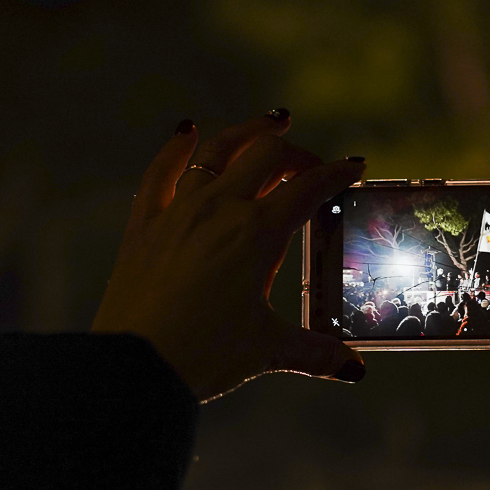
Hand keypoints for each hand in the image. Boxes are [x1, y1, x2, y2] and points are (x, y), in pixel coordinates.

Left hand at [92, 112, 365, 401]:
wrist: (135, 365)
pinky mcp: (147, 224)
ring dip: (248, 133)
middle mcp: (222, 209)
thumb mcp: (269, 350)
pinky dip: (176, 148)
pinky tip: (187, 131)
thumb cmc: (205, 355)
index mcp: (259, 233)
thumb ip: (317, 353)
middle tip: (312, 164)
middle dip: (297, 153)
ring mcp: (180, 211)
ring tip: (271, 121)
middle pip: (268, 157)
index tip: (354, 167)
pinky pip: (162, 173)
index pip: (309, 188)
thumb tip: (353, 368)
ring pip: (218, 152)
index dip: (337, 174)